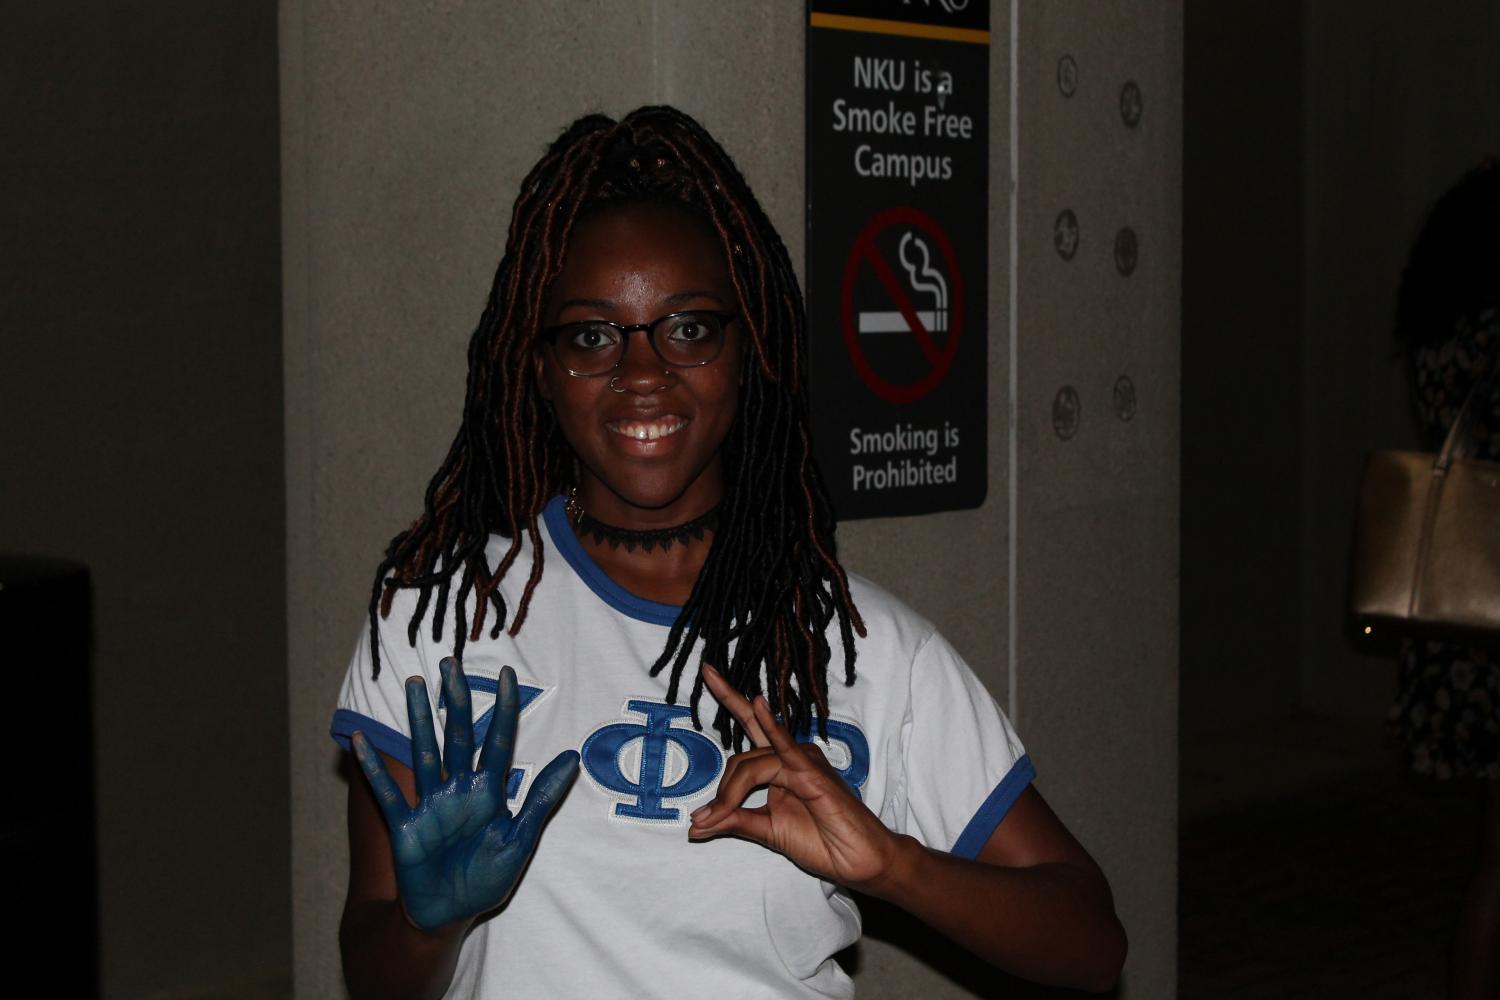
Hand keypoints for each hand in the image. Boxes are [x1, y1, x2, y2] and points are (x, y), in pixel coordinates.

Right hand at [352, 659, 578, 932]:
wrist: (449, 915)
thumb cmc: (486, 878)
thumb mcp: (521, 839)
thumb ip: (542, 798)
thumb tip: (573, 757)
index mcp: (489, 791)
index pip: (499, 741)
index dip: (505, 710)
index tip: (510, 676)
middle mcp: (459, 789)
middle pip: (458, 735)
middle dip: (456, 699)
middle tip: (451, 663)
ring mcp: (430, 804)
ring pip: (425, 752)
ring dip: (418, 719)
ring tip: (413, 683)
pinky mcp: (406, 826)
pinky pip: (388, 793)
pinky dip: (374, 768)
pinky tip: (360, 740)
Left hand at [688, 664, 900, 888]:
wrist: (856, 860)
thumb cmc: (821, 843)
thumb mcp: (766, 831)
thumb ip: (733, 821)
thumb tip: (694, 826)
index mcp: (780, 764)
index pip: (749, 726)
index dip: (728, 697)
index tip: (707, 671)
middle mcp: (791, 756)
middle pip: (741, 760)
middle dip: (721, 792)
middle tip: (704, 820)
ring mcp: (803, 761)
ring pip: (751, 766)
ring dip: (729, 795)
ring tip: (713, 819)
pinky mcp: (812, 772)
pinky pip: (786, 748)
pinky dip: (772, 727)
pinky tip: (760, 706)